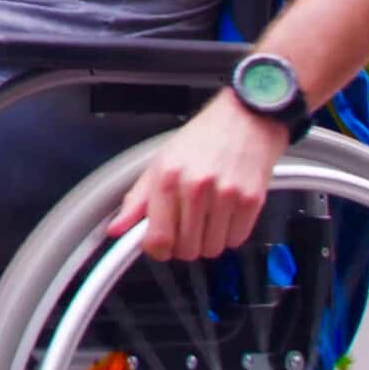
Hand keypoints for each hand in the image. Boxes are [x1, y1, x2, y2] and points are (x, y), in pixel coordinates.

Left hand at [107, 96, 291, 261]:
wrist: (246, 119)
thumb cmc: (203, 139)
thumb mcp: (161, 162)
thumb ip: (137, 200)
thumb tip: (117, 228)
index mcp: (168, 177)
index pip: (158, 239)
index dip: (158, 250)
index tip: (160, 245)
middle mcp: (196, 187)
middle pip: (187, 250)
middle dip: (184, 244)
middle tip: (186, 224)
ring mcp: (226, 195)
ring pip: (213, 249)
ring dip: (208, 240)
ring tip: (207, 214)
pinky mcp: (251, 200)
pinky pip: (236, 240)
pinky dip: (230, 233)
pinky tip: (226, 212)